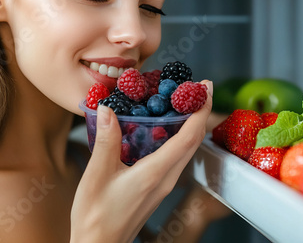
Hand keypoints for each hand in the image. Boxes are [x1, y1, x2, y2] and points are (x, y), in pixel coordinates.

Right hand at [70, 81, 212, 242]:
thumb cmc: (96, 216)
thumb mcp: (97, 174)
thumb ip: (106, 140)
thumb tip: (108, 109)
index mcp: (156, 173)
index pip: (189, 137)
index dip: (200, 109)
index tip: (206, 87)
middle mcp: (166, 179)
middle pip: (194, 141)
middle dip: (200, 111)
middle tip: (198, 88)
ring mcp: (163, 184)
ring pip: (186, 150)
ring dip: (191, 124)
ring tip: (184, 102)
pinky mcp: (157, 187)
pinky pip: (175, 158)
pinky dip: (177, 137)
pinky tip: (165, 128)